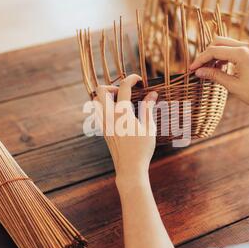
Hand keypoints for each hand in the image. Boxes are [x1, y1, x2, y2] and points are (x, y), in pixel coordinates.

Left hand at [95, 74, 157, 194]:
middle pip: (101, 90)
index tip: (139, 80)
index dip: (131, 79)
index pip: (123, 87)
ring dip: (106, 96)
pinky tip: (119, 113)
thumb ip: (148, 108)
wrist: (130, 168)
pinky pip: (98, 112)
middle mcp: (108, 116)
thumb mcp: (149, 127)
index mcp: (122, 113)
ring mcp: (103, 123)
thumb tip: (152, 93)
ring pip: (95, 101)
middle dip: (113, 85)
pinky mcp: (102, 130)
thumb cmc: (142, 149)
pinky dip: (105, 106)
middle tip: (125, 92)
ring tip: (120, 101)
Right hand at [190, 36, 248, 107]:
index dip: (200, 59)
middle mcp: (246, 47)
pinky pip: (234, 49)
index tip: (192, 69)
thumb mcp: (233, 86)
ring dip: (215, 55)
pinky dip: (224, 56)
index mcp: (241, 54)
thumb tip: (199, 72)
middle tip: (199, 67)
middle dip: (207, 54)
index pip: (214, 51)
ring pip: (226, 44)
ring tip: (208, 70)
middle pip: (219, 42)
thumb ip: (215, 76)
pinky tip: (220, 68)